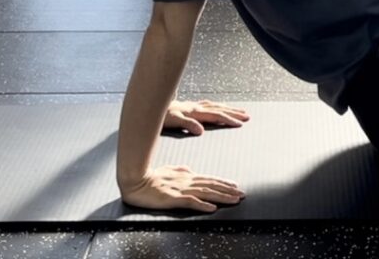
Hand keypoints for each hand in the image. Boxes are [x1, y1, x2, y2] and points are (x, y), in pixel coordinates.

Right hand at [120, 165, 244, 212]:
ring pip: (206, 193)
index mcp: (187, 176)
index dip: (224, 183)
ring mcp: (181, 190)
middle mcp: (187, 182)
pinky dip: (203, 205)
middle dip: (228, 190)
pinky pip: (191, 202)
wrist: (135, 180)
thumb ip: (181, 171)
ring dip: (222, 197)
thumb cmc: (151, 177)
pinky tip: (212, 208)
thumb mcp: (170, 171)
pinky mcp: (173, 198)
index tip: (236, 186)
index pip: (209, 180)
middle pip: (212, 186)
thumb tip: (191, 170)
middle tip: (243, 194)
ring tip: (235, 200)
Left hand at [163, 99, 249, 134]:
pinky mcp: (189, 107)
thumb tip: (201, 130)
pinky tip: (218, 106)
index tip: (241, 123)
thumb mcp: (174, 122)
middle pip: (219, 109)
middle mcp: (196, 107)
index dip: (229, 119)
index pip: (216, 115)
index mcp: (195, 111)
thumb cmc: (161, 116)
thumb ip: (188, 125)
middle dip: (234, 113)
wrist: (150, 105)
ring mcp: (193, 106)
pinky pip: (208, 105)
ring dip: (228, 108)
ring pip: (215, 106)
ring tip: (240, 111)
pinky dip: (217, 106)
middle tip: (247, 116)